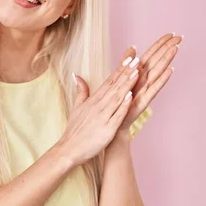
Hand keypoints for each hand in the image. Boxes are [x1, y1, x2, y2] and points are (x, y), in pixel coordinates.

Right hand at [55, 47, 140, 166]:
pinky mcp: (107, 129)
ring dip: (127, 84)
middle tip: (137, 59)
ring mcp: (103, 116)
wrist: (69, 149)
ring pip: (117, 97)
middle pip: (114, 85)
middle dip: (126, 72)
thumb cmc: (75, 130)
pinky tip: (130, 96)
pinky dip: (123, 105)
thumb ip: (81, 91)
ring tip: (136, 72)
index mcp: (94, 100)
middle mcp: (99, 105)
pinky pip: (116, 115)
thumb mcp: (77, 107)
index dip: (120, 68)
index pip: (109, 80)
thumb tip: (77, 75)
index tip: (130, 57)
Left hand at [118, 32, 182, 135]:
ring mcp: (144, 91)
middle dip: (167, 48)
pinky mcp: (142, 102)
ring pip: (157, 72)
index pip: (150, 55)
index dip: (160, 44)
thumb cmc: (118, 103)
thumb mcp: (120, 79)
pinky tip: (170, 71)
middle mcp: (144, 81)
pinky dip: (161, 80)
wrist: (113, 125)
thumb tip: (132, 47)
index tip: (172, 33)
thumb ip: (126, 63)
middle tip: (180, 37)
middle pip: (157, 61)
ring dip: (166, 60)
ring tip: (176, 49)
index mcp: (137, 75)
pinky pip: (153, 89)